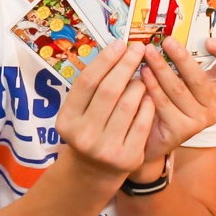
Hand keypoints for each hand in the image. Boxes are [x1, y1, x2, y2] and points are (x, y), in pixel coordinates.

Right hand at [56, 41, 154, 179]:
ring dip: (139, 84)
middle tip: (138, 49)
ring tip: (141, 77)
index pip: (87, 82)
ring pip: (129, 104)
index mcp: (67, 120)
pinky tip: (149, 96)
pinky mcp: (127, 157)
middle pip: (109, 91)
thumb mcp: (80, 112)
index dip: (105, 60)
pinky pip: (143, 121)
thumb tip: (117, 50)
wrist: (95, 171)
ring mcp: (106, 149)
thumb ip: (93, 87)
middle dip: (126, 65)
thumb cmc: (90, 130)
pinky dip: (148, 104)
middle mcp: (84, 135)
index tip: (120, 43)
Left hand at [135, 37, 215, 168]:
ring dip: (161, 69)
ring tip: (147, 55)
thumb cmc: (156, 103)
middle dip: (181, 57)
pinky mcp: (183, 131)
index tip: (209, 42)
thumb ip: (174, 63)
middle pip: (199, 77)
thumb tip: (164, 36)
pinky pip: (164, 104)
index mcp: (213, 88)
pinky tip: (141, 76)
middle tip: (166, 41)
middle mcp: (211, 105)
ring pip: (179, 89)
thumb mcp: (171, 79)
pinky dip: (151, 87)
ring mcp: (199, 120)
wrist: (144, 139)